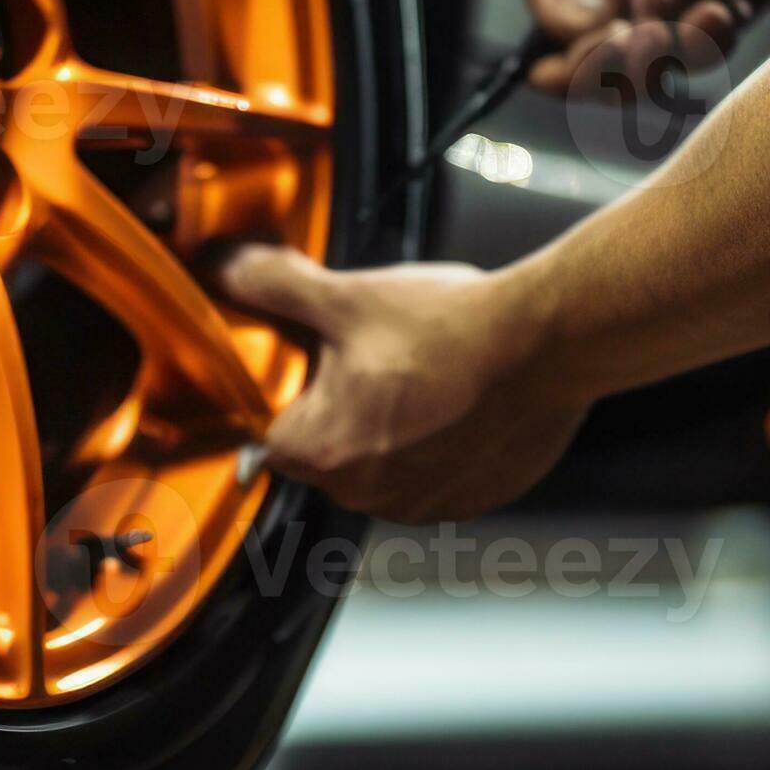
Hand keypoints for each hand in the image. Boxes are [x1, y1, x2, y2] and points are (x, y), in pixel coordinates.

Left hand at [217, 246, 590, 524]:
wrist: (546, 343)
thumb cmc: (445, 327)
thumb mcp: (346, 297)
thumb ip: (274, 286)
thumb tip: (223, 265)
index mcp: (323, 453)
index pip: (272, 435)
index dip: (289, 393)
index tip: (315, 363)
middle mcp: (368, 496)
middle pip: (329, 452)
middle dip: (342, 408)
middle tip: (375, 355)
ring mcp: (425, 504)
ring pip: (384, 466)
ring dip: (393, 430)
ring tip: (423, 373)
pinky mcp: (474, 501)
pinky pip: (437, 476)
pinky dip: (441, 446)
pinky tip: (459, 398)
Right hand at [520, 0, 769, 94]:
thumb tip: (567, 23)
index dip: (555, 21)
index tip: (592, 34)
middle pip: (575, 42)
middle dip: (607, 54)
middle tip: (642, 43)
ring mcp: (654, 2)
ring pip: (626, 64)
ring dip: (658, 54)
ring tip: (696, 16)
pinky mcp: (694, 25)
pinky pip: (681, 62)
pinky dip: (702, 44)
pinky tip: (723, 8)